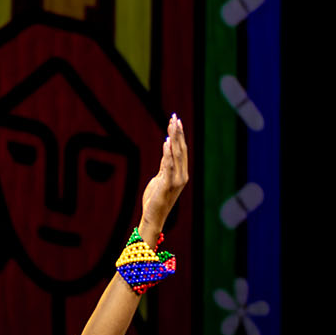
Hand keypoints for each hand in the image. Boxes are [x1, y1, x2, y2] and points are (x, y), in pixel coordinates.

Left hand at [139, 114, 189, 236]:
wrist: (153, 216)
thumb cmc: (155, 199)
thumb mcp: (160, 178)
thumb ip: (165, 164)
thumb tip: (167, 148)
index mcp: (181, 174)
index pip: (181, 150)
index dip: (179, 135)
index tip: (176, 120)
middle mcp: (182, 176)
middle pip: (181, 150)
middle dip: (178, 132)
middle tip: (174, 117)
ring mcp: (176, 181)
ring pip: (176, 155)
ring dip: (174, 139)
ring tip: (171, 125)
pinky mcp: (167, 185)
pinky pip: (168, 166)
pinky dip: (168, 154)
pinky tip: (166, 142)